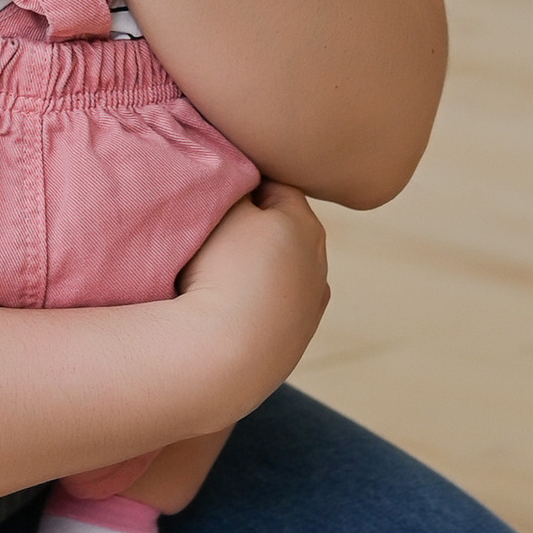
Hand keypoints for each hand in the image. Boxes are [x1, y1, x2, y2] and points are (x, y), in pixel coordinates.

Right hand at [171, 184, 329, 412]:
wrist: (224, 356)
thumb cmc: (220, 271)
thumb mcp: (225, 209)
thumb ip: (237, 184)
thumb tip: (243, 176)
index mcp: (304, 223)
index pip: (276, 185)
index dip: (244, 185)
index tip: (216, 194)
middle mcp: (318, 262)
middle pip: (284, 228)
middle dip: (257, 225)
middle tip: (214, 231)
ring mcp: (311, 306)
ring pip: (284, 270)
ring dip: (260, 267)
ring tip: (219, 275)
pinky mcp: (297, 341)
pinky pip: (278, 306)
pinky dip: (261, 302)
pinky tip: (233, 308)